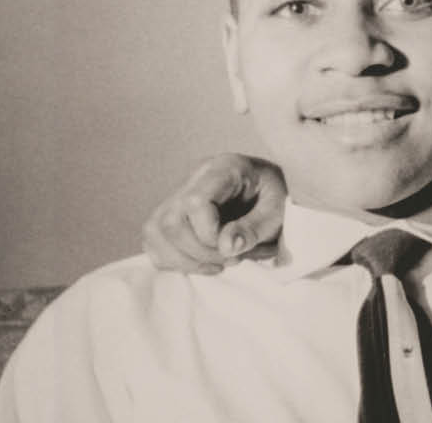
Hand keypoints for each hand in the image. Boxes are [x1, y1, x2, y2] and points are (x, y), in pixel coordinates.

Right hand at [142, 153, 286, 273]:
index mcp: (223, 168)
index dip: (209, 234)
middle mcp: (195, 177)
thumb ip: (254, 228)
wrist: (273, 189)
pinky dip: (174, 259)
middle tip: (230, 259)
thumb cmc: (278, 197)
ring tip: (218, 263)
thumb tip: (225, 247)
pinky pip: (153, 240)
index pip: (195, 202)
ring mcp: (179, 193)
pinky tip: (203, 261)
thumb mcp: (278, 212)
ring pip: (154, 231)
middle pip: (170, 221)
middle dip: (198, 251)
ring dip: (184, 259)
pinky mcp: (171, 211)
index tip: (234, 248)